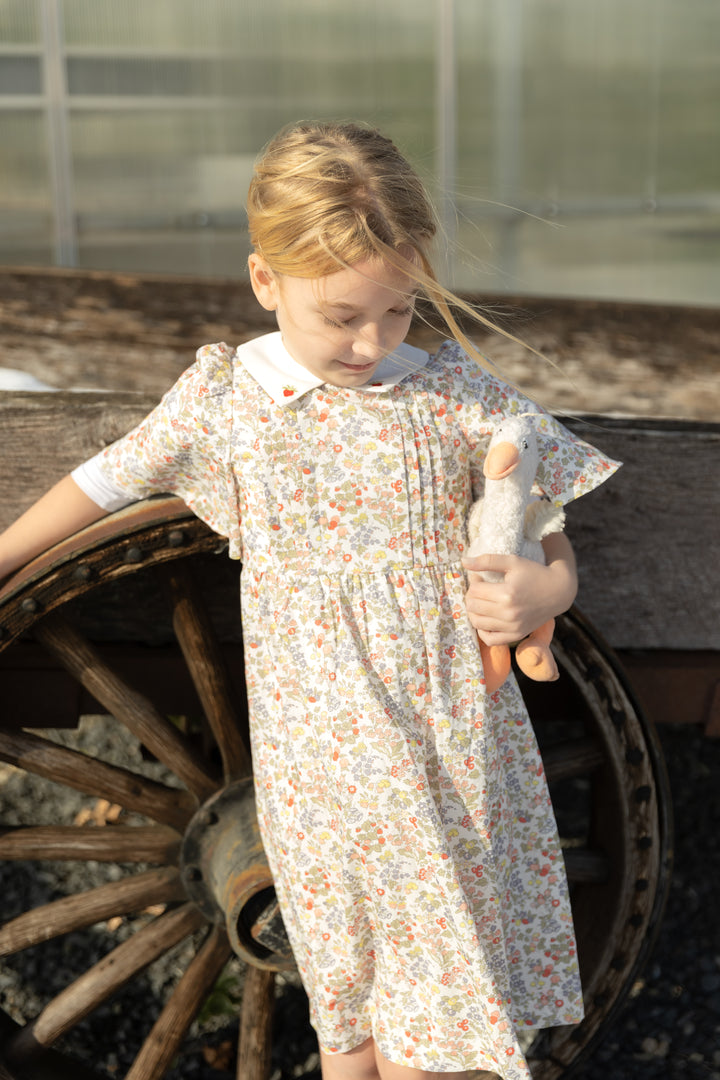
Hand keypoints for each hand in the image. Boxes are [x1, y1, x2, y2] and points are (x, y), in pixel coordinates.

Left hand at [462, 534, 577, 646]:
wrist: (558, 591)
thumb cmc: (534, 573)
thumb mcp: (512, 562)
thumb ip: (487, 561)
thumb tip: (463, 562)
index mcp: (507, 594)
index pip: (474, 591)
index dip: (473, 582)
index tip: (480, 577)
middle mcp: (509, 613)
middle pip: (473, 607)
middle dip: (471, 596)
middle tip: (480, 589)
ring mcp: (513, 627)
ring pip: (477, 623)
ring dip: (474, 611)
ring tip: (482, 601)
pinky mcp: (516, 635)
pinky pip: (490, 639)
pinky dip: (482, 630)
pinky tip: (486, 618)